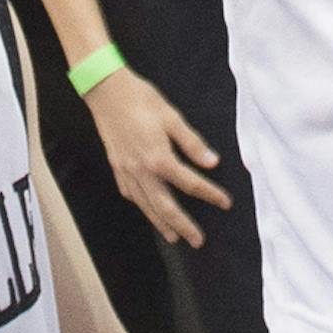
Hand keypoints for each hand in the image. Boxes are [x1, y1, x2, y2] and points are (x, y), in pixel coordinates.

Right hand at [84, 65, 231, 247]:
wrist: (107, 92)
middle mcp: (142, 171)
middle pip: (166, 207)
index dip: (210, 194)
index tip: (225, 202)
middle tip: (198, 241)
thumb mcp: (172, 117)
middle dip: (183, 226)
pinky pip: (131, 195)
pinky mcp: (117, 168)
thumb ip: (192, 143)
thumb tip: (212, 163)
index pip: (190, 183)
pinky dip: (142, 207)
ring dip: (161, 224)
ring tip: (174, 238)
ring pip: (146, 206)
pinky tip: (148, 210)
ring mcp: (127, 172)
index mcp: (159, 158)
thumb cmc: (142, 100)